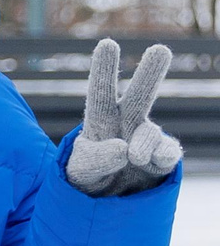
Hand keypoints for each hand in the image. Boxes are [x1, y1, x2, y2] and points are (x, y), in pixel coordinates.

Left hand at [66, 38, 183, 196]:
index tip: (108, 43)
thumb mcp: (79, 170)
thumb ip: (96, 158)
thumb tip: (127, 149)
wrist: (104, 202)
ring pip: (151, 132)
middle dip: (150, 74)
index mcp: (99, 120)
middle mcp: (126, 124)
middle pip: (139, 96)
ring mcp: (146, 141)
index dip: (103, 69)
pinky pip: (167, 153)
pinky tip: (153, 160)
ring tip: (132, 157)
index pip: (100, 92)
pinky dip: (161, 156)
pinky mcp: (162, 160)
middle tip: (160, 49)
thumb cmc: (85, 178)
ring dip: (143, 144)